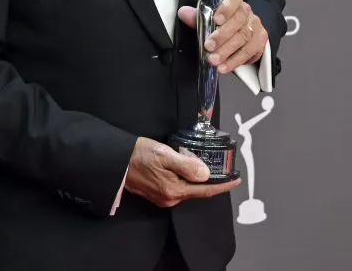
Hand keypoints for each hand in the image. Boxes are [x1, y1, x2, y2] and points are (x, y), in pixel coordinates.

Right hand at [123, 137, 240, 206]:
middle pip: (197, 190)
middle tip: (219, 164)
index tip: (237, 179)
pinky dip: (185, 178)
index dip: (223, 185)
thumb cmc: (138, 155)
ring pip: (187, 188)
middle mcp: (170, 198)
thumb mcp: (164, 154)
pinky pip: (178, 187)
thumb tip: (206, 174)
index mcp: (174, 190)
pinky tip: (184, 167)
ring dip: (196, 177)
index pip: (206, 190)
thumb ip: (187, 165)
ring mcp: (162, 197)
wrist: (115, 161)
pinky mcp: (156, 193)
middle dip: (209, 178)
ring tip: (201, 162)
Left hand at [177, 0, 266, 74]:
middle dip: (222, 35)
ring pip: (244, 38)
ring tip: (214, 61)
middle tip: (208, 47)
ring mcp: (256, 27)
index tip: (216, 19)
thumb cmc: (223, 24)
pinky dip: (235, 61)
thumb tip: (183, 13)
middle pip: (238, 21)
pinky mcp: (260, 42)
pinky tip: (224, 67)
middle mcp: (248, 13)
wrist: (241, 32)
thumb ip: (197, 16)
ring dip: (227, 52)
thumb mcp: (208, 18)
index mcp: (235, 2)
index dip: (227, 7)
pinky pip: (250, 52)